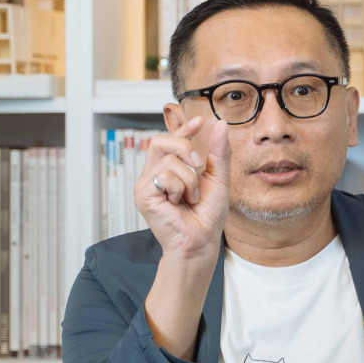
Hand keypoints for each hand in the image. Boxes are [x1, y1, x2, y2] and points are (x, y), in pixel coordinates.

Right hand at [134, 115, 231, 260]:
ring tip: (191, 198)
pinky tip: (180, 203)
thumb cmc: (208, 215)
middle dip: (185, 146)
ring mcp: (146, 184)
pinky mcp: (143, 195)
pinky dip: (180, 188)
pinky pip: (164, 175)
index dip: (183, 128)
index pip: (171, 141)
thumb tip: (221, 124)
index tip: (201, 121)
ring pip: (168, 160)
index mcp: (169, 170)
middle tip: (200, 166)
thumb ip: (219, 153)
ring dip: (189, 179)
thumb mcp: (219, 179)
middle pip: (161, 141)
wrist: (202, 241)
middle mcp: (154, 174)